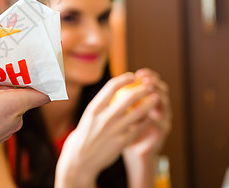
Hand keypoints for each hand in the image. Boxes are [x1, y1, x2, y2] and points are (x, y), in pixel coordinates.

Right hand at [0, 33, 49, 186]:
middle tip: (4, 61)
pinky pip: (2, 114)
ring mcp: (7, 129)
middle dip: (14, 77)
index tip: (37, 64)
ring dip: (2, 90)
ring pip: (12, 104)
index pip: (44, 92)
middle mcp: (16, 119)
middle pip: (25, 94)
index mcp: (14, 105)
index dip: (43, 78)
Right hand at [55, 73, 159, 187]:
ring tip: (156, 98)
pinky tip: (150, 117)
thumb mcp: (88, 116)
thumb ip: (101, 105)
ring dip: (149, 103)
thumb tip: (115, 91)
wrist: (80, 160)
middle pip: (129, 97)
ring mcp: (114, 130)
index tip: (133, 76)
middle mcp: (104, 118)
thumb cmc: (85, 135)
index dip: (124, 79)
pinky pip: (139, 128)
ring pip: (138, 112)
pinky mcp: (122, 142)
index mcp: (94, 108)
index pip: (112, 86)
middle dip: (143, 88)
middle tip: (149, 85)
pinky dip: (146, 121)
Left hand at [123, 68, 171, 158]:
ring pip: (165, 105)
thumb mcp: (118, 112)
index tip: (138, 73)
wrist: (130, 150)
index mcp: (149, 98)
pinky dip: (156, 119)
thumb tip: (113, 82)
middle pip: (162, 90)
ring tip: (151, 93)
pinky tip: (150, 115)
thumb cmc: (121, 128)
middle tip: (146, 80)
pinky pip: (161, 124)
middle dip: (155, 83)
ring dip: (158, 98)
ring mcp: (163, 119)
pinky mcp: (162, 132)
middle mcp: (158, 107)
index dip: (148, 75)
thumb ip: (119, 99)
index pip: (152, 82)